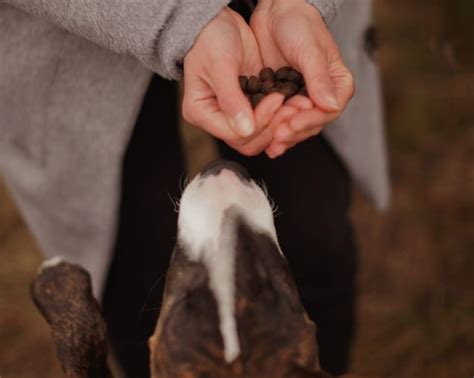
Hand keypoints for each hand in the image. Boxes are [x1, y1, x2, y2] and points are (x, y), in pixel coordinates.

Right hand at [183, 7, 284, 155]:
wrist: (218, 22)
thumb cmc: (211, 38)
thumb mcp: (220, 65)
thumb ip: (231, 99)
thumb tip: (245, 129)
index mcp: (201, 113)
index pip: (233, 133)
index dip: (258, 121)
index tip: (276, 99)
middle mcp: (216, 119)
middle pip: (247, 141)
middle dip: (272, 127)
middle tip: (291, 107)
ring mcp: (234, 115)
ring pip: (260, 135)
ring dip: (279, 124)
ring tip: (296, 105)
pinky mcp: (249, 107)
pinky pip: (267, 121)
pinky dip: (281, 116)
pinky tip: (294, 103)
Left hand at [250, 0, 354, 157]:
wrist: (276, 12)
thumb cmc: (299, 23)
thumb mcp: (309, 50)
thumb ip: (319, 78)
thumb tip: (331, 105)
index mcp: (337, 84)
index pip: (329, 111)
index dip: (310, 121)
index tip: (292, 123)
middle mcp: (321, 95)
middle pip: (312, 123)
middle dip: (294, 131)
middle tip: (277, 135)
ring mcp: (302, 99)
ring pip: (296, 126)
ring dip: (283, 135)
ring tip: (270, 141)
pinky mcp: (283, 100)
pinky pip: (280, 120)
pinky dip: (272, 129)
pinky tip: (264, 138)